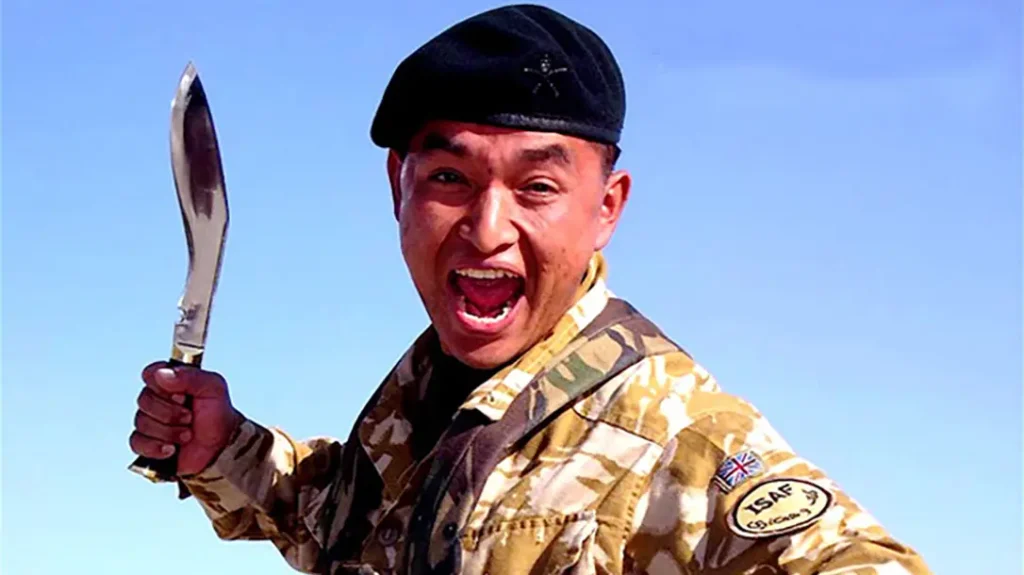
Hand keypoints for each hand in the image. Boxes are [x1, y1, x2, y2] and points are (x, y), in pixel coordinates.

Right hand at [130, 361, 243, 475]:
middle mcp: (158, 400)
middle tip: (190, 417)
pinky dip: (156, 447)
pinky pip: (137, 442)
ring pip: (142, 422)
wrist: (222, 448)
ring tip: (188, 435)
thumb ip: (191, 376)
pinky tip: (171, 449)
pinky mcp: (147, 444)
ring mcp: (151, 422)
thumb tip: (161, 374)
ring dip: (169, 431)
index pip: (150, 374)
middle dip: (170, 412)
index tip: (182, 395)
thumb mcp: (214, 388)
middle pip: (144, 400)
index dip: (163, 387)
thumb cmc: (218, 416)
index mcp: (171, 382)